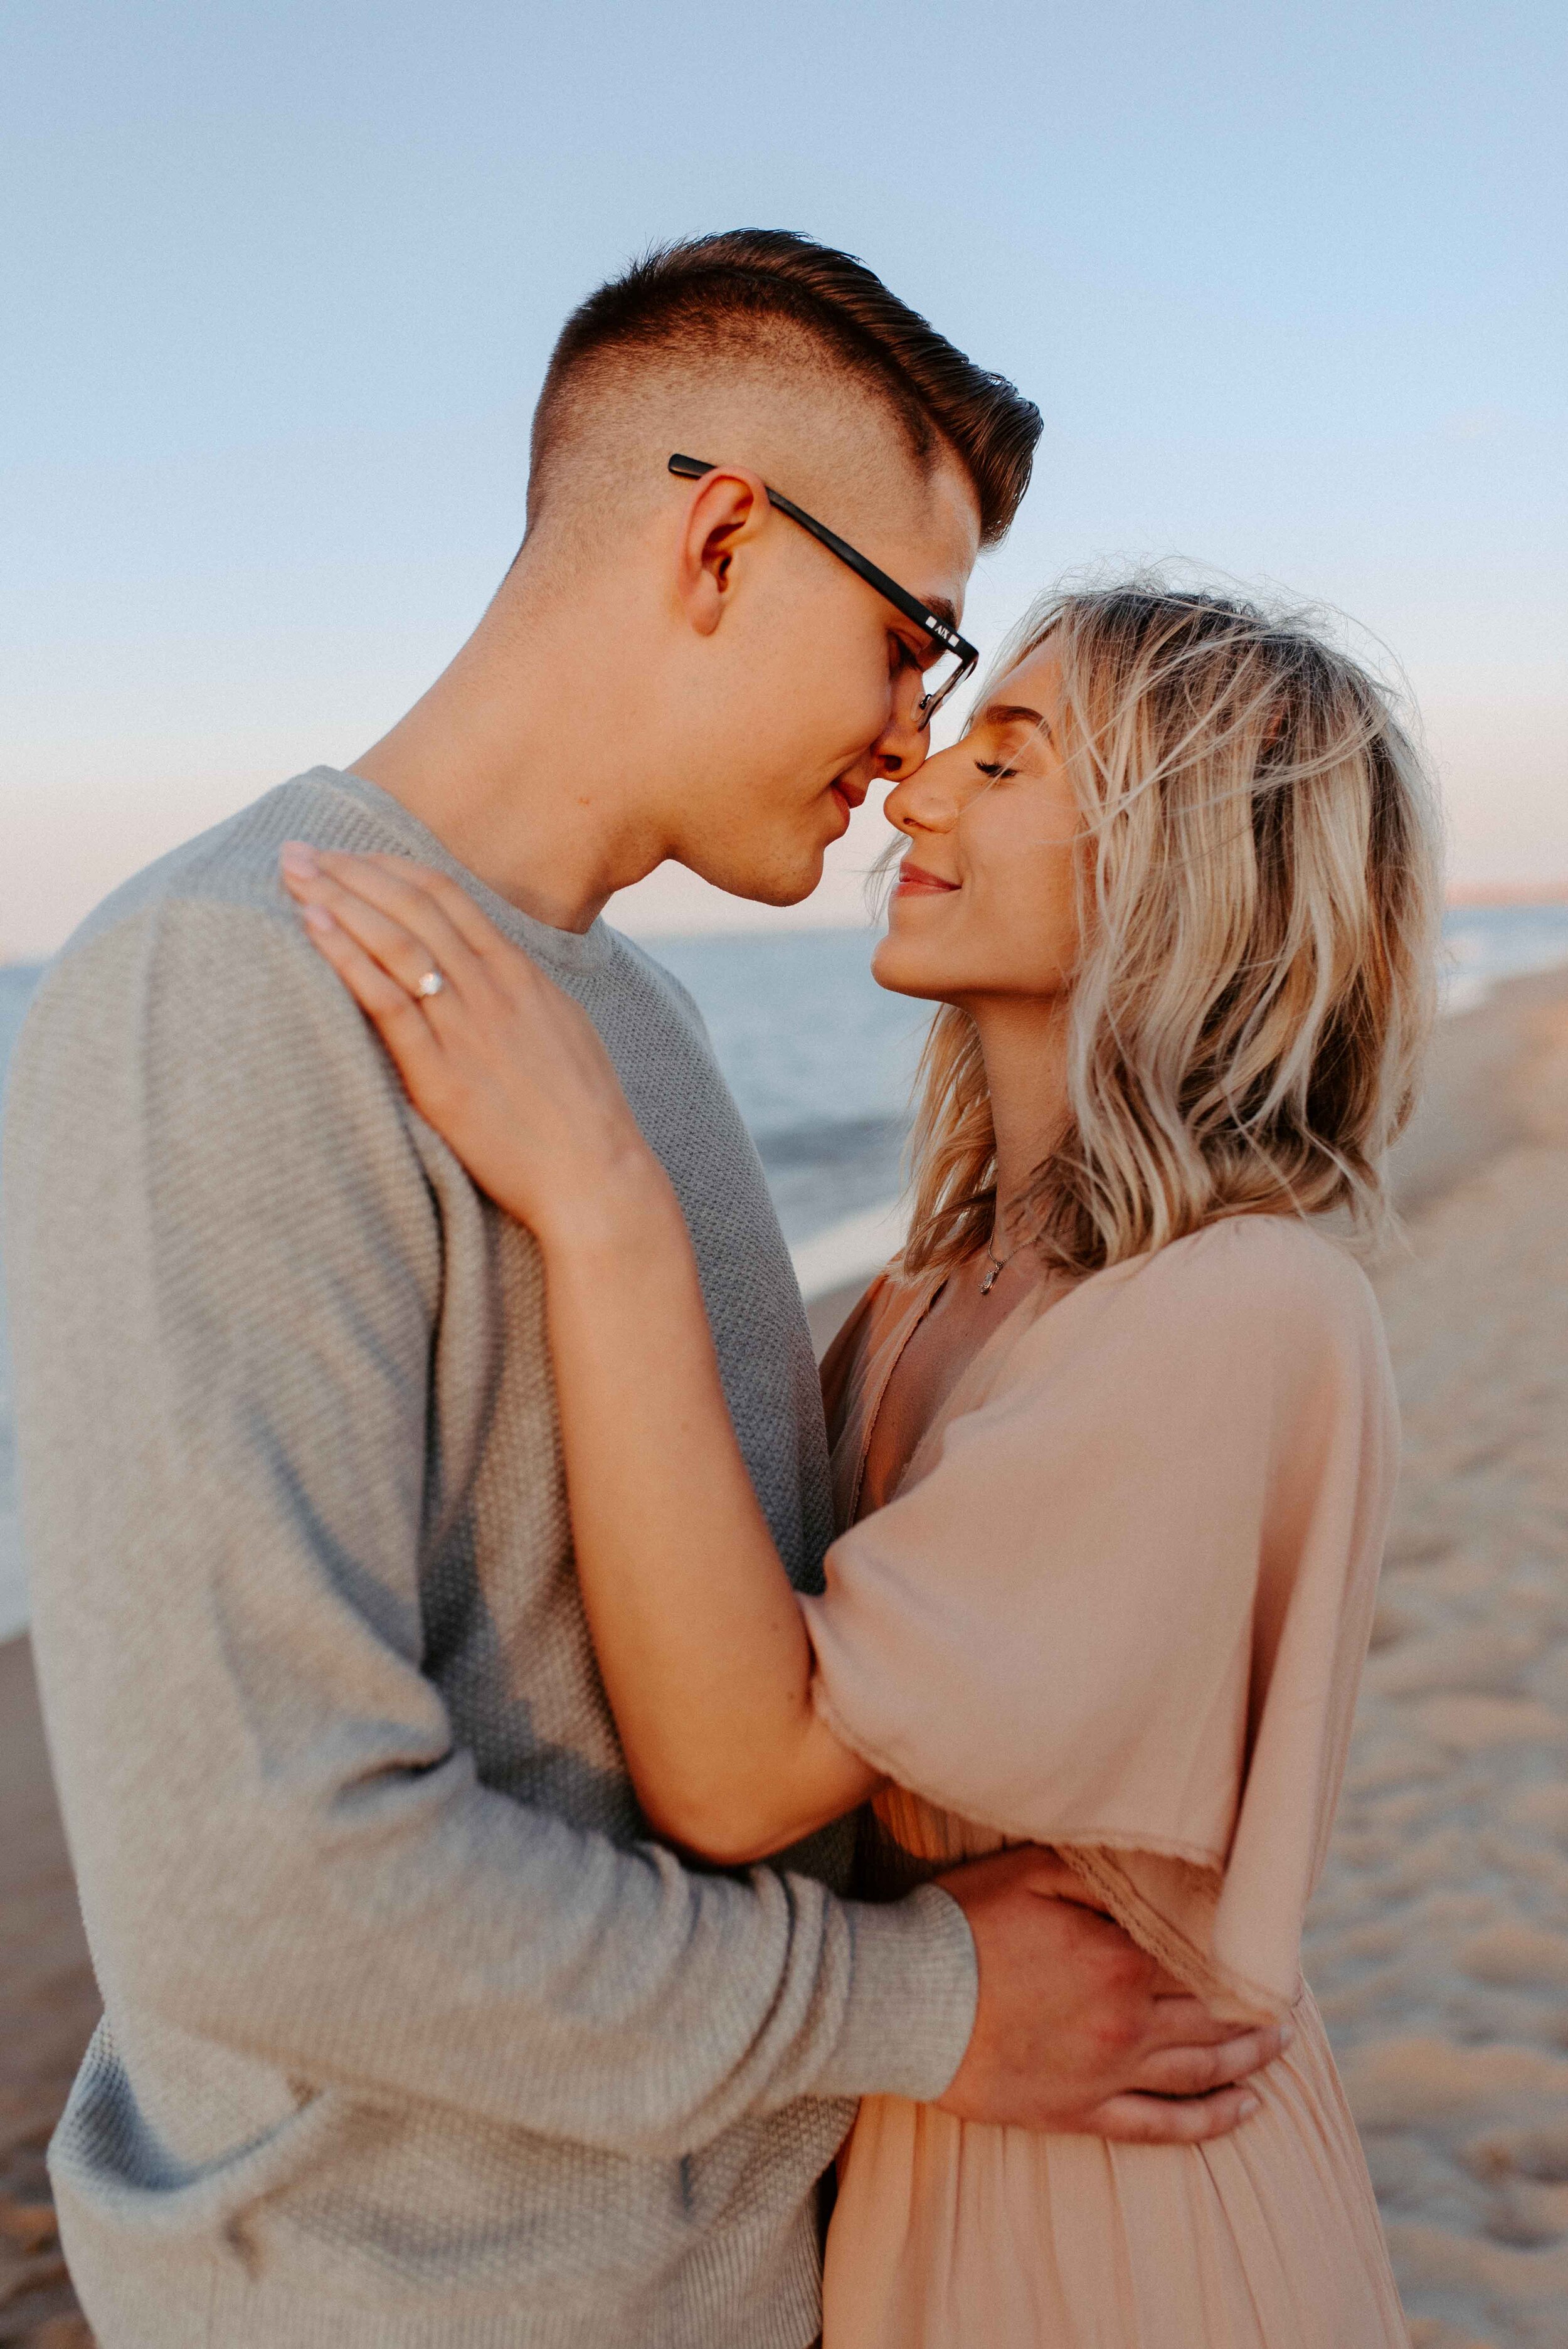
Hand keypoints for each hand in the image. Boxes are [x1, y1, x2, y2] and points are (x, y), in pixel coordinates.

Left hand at [279, 845, 671, 1249]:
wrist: (596, 1174)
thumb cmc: (582, 1114)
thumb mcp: (560, 1029)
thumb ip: (521, 994)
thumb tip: (490, 971)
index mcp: (520, 974)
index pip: (447, 897)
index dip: (391, 869)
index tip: (350, 855)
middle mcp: (491, 988)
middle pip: (411, 906)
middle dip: (350, 870)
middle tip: (299, 849)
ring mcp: (466, 1028)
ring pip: (394, 942)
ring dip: (337, 899)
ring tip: (291, 873)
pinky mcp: (441, 1075)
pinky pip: (387, 1003)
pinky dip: (347, 958)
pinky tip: (313, 928)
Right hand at [934, 1848, 1286, 2141]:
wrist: (905, 2003)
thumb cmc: (963, 1926)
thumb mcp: (1030, 1873)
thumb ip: (1101, 1875)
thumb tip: (1160, 1875)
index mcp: (1119, 1959)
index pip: (1205, 1958)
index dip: (1244, 1953)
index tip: (1273, 1946)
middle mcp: (1126, 2021)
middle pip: (1215, 2017)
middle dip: (1259, 2007)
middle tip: (1291, 1999)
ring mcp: (1106, 2074)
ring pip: (1201, 2070)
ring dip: (1248, 2058)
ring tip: (1280, 2047)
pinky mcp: (1079, 2113)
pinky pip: (1162, 2126)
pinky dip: (1210, 2121)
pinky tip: (1244, 2110)